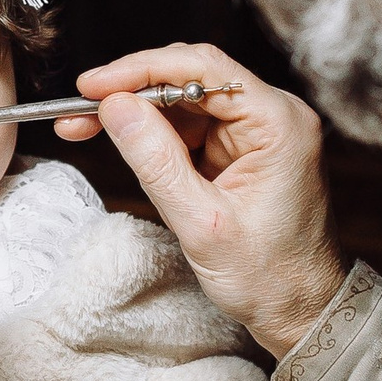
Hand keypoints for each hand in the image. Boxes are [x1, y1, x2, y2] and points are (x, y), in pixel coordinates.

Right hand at [55, 43, 347, 358]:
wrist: (302, 312)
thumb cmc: (270, 277)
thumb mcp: (202, 223)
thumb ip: (156, 160)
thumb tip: (114, 107)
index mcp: (279, 124)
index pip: (203, 69)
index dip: (140, 70)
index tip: (92, 86)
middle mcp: (274, 117)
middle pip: (191, 78)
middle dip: (131, 91)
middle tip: (79, 109)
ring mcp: (259, 132)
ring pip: (185, 102)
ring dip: (136, 113)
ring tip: (84, 126)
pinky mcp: (243, 150)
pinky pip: (191, 127)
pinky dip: (153, 134)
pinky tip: (120, 141)